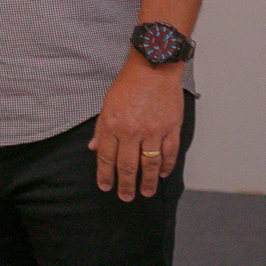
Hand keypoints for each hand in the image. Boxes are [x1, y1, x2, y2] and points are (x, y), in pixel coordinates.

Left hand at [88, 54, 184, 200]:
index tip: (105, 186)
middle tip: (125, 197)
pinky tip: (162, 174)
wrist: (153, 68)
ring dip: (148, 181)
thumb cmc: (129, 84)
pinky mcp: (171, 128)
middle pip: (128, 166)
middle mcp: (132, 131)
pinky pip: (169, 153)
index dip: (105, 175)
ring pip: (150, 164)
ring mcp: (153, 131)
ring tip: (146, 192)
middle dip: (125, 184)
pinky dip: (166, 166)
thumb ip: (101, 129)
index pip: (107, 157)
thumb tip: (94, 148)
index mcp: (113, 125)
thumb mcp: (107, 105)